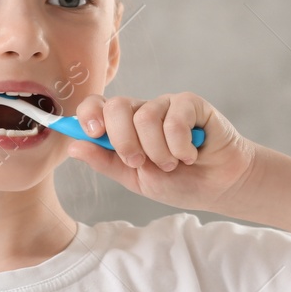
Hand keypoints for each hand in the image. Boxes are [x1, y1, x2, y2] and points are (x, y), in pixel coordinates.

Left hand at [66, 91, 255, 211]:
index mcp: (123, 127)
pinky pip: (174, 118)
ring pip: (145, 117)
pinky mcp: (190, 104)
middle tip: (139, 162)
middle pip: (116, 107)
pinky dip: (180, 145)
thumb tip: (72, 146)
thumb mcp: (135, 179)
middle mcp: (142, 111)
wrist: (218, 187)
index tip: (92, 132)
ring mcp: (166, 105)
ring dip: (158, 151)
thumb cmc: (179, 182)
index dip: (88, 115)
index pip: (96, 107)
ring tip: (173, 164)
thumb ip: (106, 162)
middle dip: (123, 141)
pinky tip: (190, 154)